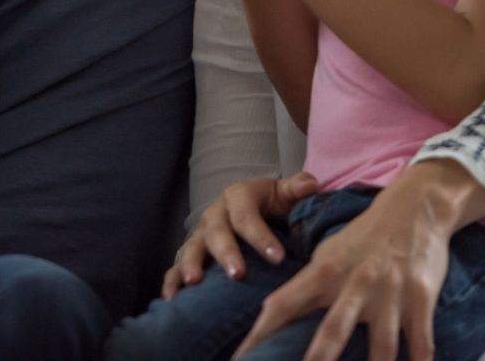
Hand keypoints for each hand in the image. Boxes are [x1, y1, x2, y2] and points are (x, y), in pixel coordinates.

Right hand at [163, 173, 317, 299]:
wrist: (248, 207)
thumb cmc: (269, 204)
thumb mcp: (282, 193)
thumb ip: (296, 189)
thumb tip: (311, 183)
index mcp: (238, 197)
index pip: (247, 215)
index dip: (260, 236)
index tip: (278, 257)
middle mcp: (215, 214)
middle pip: (216, 231)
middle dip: (226, 252)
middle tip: (238, 274)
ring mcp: (200, 234)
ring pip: (193, 247)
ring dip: (192, 264)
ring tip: (195, 282)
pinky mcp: (192, 253)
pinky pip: (176, 266)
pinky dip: (172, 281)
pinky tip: (172, 301)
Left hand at [233, 163, 472, 360]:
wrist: (413, 207)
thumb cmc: (364, 238)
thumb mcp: (330, 254)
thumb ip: (308, 286)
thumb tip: (277, 315)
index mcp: (324, 271)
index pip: (284, 305)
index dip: (262, 332)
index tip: (243, 357)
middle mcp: (354, 283)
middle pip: (332, 330)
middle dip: (318, 358)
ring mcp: (389, 292)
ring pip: (381, 344)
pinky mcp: (420, 297)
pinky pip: (421, 339)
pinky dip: (420, 360)